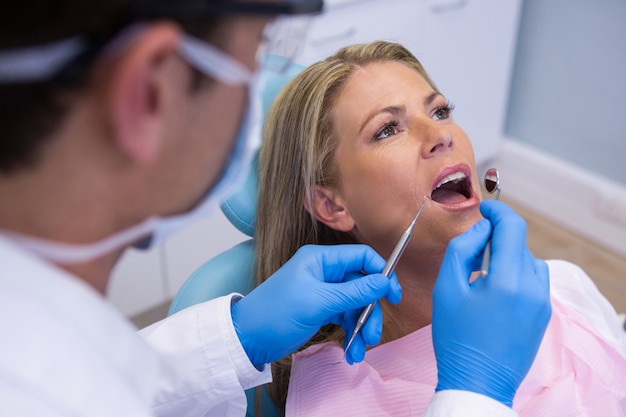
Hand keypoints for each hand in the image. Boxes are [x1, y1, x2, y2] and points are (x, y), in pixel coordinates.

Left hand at [231, 244, 401, 367]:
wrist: (248, 339)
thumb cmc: (275, 314)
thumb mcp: (318, 302)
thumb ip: (353, 292)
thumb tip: (384, 282)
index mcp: (321, 259)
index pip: (361, 256)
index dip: (381, 272)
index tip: (394, 295)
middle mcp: (324, 271)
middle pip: (362, 285)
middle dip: (370, 310)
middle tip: (375, 333)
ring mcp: (323, 291)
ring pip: (356, 304)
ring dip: (362, 326)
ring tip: (359, 350)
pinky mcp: (321, 309)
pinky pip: (345, 317)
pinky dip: (351, 333)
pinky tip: (351, 352)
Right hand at [432, 200, 550, 406]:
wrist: (478, 382)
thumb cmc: (457, 338)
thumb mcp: (447, 288)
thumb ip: (462, 249)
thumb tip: (480, 229)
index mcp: (508, 280)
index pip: (513, 227)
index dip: (498, 211)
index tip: (485, 208)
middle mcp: (533, 288)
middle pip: (519, 243)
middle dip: (497, 237)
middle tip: (472, 249)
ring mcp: (542, 303)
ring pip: (529, 260)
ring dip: (507, 255)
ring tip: (483, 273)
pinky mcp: (543, 314)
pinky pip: (533, 281)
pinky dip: (515, 274)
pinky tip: (494, 291)